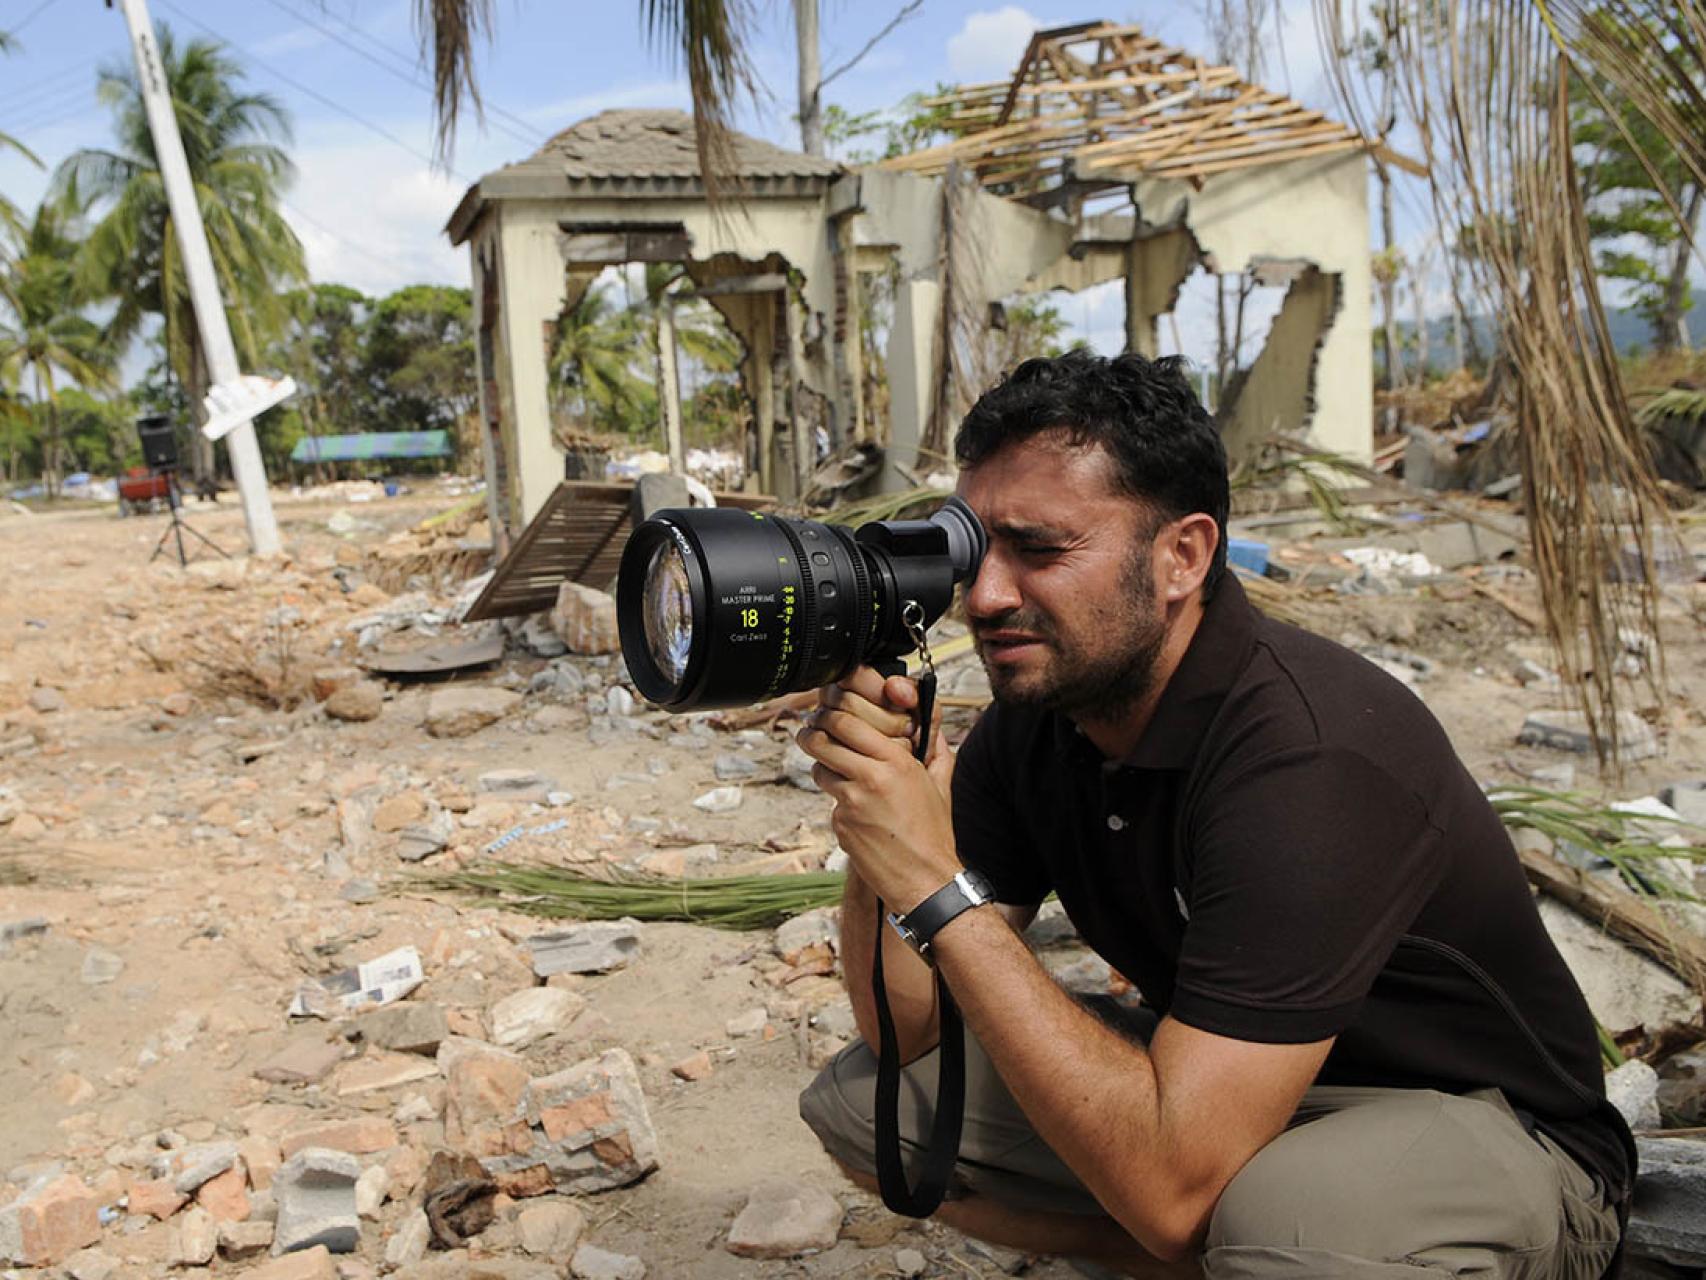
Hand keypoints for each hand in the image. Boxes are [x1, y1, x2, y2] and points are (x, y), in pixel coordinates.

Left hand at [797, 667, 957, 913]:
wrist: (925, 880)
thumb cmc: (933, 833)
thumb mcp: (940, 784)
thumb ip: (935, 750)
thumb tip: (932, 726)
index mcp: (896, 762)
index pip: (848, 721)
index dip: (831, 712)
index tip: (827, 712)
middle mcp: (871, 778)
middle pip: (821, 739)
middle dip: (811, 732)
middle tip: (811, 731)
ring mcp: (851, 803)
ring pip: (819, 769)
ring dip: (824, 767)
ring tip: (840, 774)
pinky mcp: (841, 825)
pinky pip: (830, 802)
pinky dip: (839, 802)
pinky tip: (859, 813)